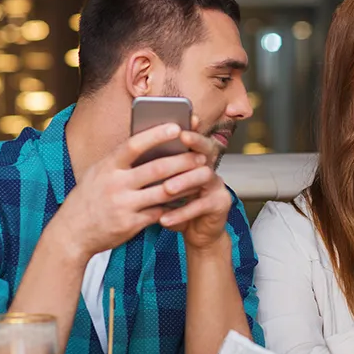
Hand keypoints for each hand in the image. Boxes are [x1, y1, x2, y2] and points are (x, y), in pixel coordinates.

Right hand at [57, 123, 208, 258]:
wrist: (71, 234)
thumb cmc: (89, 198)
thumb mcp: (98, 173)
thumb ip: (121, 161)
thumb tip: (150, 142)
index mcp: (106, 166)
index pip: (133, 145)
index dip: (156, 135)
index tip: (176, 127)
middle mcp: (114, 184)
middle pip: (156, 169)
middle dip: (183, 161)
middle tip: (201, 156)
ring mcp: (123, 205)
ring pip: (164, 191)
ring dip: (187, 183)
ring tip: (202, 176)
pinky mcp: (130, 224)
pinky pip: (160, 212)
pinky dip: (176, 205)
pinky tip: (189, 199)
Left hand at [157, 128, 231, 249]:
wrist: (195, 232)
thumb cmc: (174, 205)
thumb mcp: (162, 184)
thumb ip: (154, 167)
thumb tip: (132, 149)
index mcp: (195, 158)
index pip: (194, 138)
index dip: (191, 128)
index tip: (182, 121)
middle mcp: (209, 167)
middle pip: (206, 150)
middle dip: (194, 143)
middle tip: (182, 139)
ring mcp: (217, 185)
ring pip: (204, 177)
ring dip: (184, 181)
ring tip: (167, 188)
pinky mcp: (220, 204)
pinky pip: (201, 206)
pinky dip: (181, 213)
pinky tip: (165, 219)